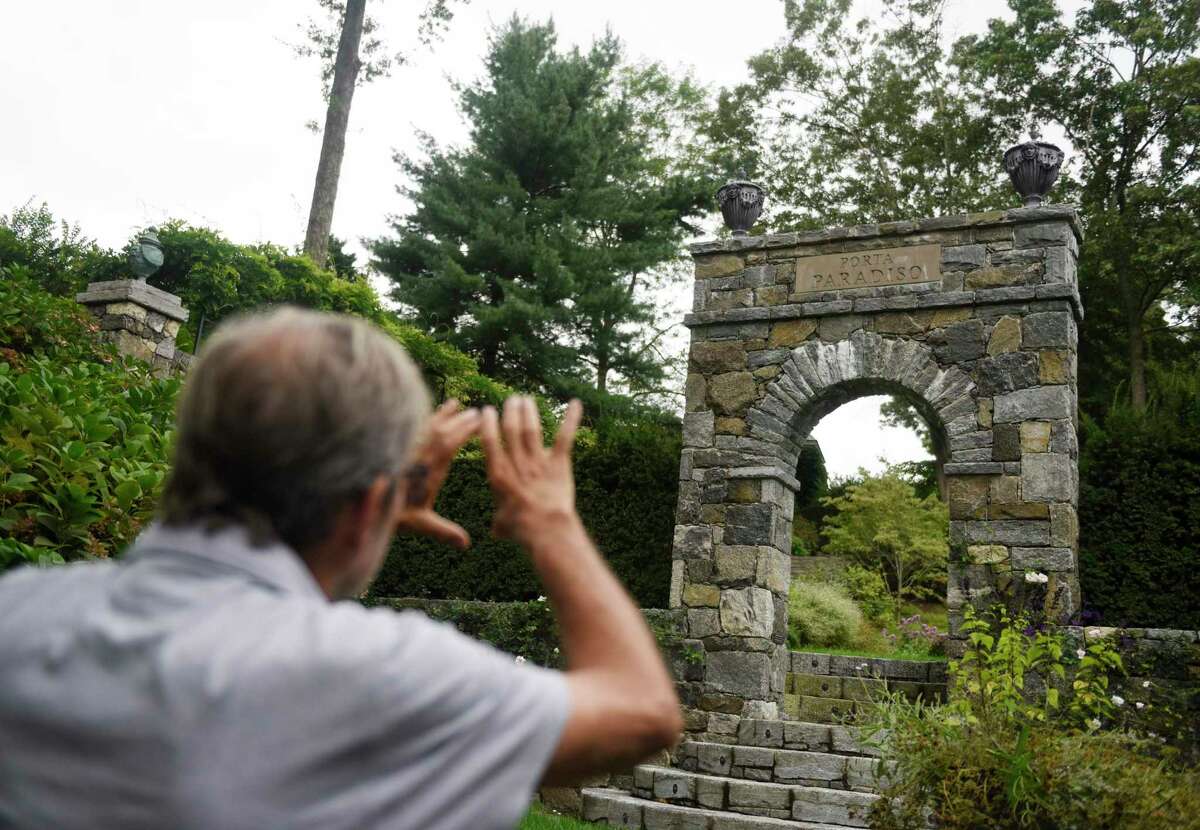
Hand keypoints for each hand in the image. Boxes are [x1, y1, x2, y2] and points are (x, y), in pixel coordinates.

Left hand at [393, 399, 480, 549]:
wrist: (360, 501)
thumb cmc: (392, 513)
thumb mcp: (419, 523)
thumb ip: (442, 531)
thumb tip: (466, 544)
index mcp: (428, 471)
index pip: (449, 445)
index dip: (464, 432)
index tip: (480, 422)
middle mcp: (417, 456)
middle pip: (441, 431)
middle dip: (460, 421)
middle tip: (477, 413)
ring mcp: (407, 448)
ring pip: (427, 425)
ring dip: (443, 415)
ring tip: (457, 404)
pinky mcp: (398, 445)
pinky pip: (413, 425)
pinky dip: (426, 415)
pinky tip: (434, 409)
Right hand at [479, 396, 582, 545]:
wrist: (546, 528)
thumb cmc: (521, 529)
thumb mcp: (501, 525)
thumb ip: (498, 521)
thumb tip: (496, 529)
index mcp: (498, 474)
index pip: (490, 442)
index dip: (488, 424)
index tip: (487, 411)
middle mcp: (517, 463)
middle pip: (511, 430)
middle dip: (510, 412)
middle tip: (512, 400)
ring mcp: (539, 462)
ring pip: (532, 430)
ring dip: (529, 412)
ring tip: (527, 399)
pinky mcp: (559, 464)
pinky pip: (565, 437)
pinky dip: (572, 419)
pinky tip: (576, 403)